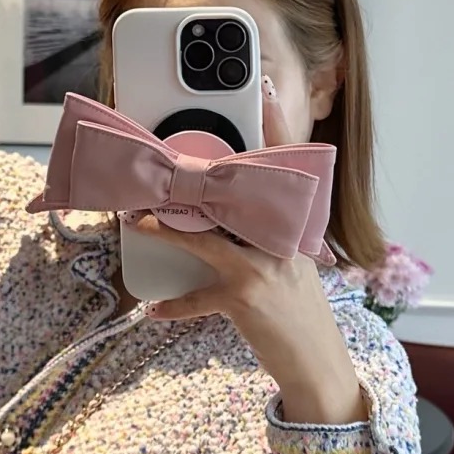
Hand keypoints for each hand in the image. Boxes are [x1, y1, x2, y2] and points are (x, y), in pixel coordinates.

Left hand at [139, 87, 367, 425]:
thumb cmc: (299, 315)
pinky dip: (174, 304)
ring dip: (165, 229)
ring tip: (136, 220)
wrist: (317, 365)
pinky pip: (198, 296)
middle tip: (159, 163)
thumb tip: (221, 223)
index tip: (264, 87)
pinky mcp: (245, 297)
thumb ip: (265, 241)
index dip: (275, 124)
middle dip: (192, 181)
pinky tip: (153, 309)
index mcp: (294, 226)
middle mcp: (281, 239)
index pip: (286, 167)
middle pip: (230, 196)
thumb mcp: (292, 268)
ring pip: (203, 237)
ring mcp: (263, 266)